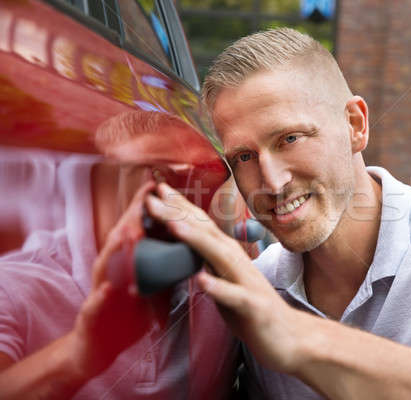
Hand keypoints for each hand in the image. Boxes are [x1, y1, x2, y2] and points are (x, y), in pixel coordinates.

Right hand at [71, 181, 169, 376]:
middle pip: (119, 238)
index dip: (146, 208)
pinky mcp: (91, 316)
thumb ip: (162, 263)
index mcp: (124, 262)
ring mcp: (97, 291)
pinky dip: (101, 296)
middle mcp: (109, 271)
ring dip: (117, 248)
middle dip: (133, 216)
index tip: (160, 185)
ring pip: (105, 265)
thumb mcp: (148, 284)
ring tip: (129, 232)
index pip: (135, 229)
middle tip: (147, 196)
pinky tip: (107, 288)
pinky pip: (95, 305)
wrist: (98, 347)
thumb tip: (185, 243)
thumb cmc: (125, 311)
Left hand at [146, 183, 309, 373]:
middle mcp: (237, 263)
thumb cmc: (251, 308)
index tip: (157, 190)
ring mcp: (247, 283)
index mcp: (228, 256)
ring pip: (220, 257)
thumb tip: (184, 249)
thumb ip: (208, 263)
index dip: (180, 207)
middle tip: (153, 195)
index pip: (202, 226)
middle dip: (180, 214)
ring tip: (173, 225)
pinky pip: (235, 297)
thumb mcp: (224, 280)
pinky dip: (218, 287)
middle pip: (206, 233)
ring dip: (197, 240)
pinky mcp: (253, 307)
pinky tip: (202, 280)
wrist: (288, 336)